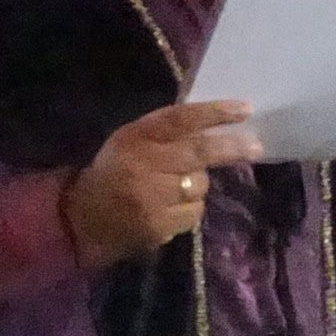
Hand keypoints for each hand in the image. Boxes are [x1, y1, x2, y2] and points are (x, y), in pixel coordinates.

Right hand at [60, 98, 259, 265]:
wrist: (79, 220)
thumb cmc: (111, 173)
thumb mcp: (128, 141)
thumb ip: (163, 132)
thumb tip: (213, 126)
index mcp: (135, 137)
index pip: (180, 119)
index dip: (214, 113)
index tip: (245, 109)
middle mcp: (143, 165)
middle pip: (198, 153)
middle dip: (231, 148)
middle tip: (256, 147)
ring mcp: (151, 199)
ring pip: (200, 187)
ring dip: (197, 187)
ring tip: (172, 190)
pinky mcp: (157, 227)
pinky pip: (192, 214)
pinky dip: (187, 210)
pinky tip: (166, 210)